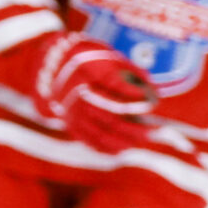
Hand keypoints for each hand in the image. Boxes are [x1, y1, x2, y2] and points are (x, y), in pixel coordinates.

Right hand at [36, 36, 157, 153]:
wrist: (54, 65)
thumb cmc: (92, 61)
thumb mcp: (112, 58)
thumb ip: (133, 73)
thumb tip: (153, 94)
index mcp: (90, 71)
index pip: (116, 86)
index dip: (136, 96)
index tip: (153, 102)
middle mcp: (79, 93)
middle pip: (109, 115)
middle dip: (133, 127)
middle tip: (151, 131)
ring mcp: (73, 111)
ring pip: (100, 132)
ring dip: (122, 140)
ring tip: (139, 141)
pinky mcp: (70, 122)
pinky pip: (88, 140)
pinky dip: (105, 147)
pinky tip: (121, 149)